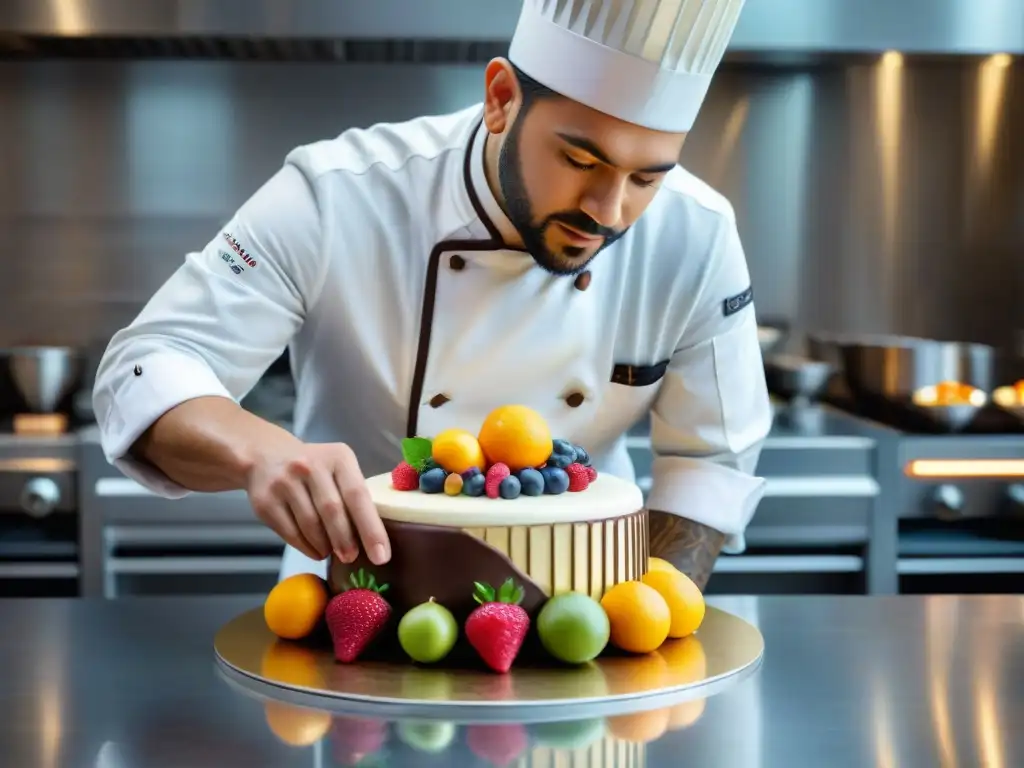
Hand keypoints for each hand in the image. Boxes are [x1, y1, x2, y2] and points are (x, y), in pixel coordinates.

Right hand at [245, 441, 389, 565]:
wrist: (266, 456)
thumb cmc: (315, 469)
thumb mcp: (338, 469)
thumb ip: (353, 495)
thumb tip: (371, 538)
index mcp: (338, 457)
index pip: (358, 495)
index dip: (371, 528)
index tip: (381, 555)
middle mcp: (311, 466)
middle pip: (332, 511)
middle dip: (345, 540)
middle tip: (351, 558)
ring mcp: (285, 482)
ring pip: (310, 524)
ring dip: (324, 545)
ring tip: (331, 552)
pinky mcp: (266, 501)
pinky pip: (290, 532)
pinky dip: (306, 547)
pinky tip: (315, 549)